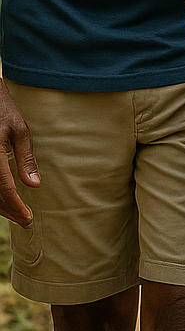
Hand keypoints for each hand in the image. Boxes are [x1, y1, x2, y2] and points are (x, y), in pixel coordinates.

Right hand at [0, 81, 36, 228]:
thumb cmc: (3, 110)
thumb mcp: (20, 130)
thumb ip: (26, 158)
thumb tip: (34, 185)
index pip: (4, 188)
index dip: (16, 206)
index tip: (27, 218)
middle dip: (9, 211)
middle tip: (25, 220)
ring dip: (0, 206)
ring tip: (17, 214)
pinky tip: (5, 200)